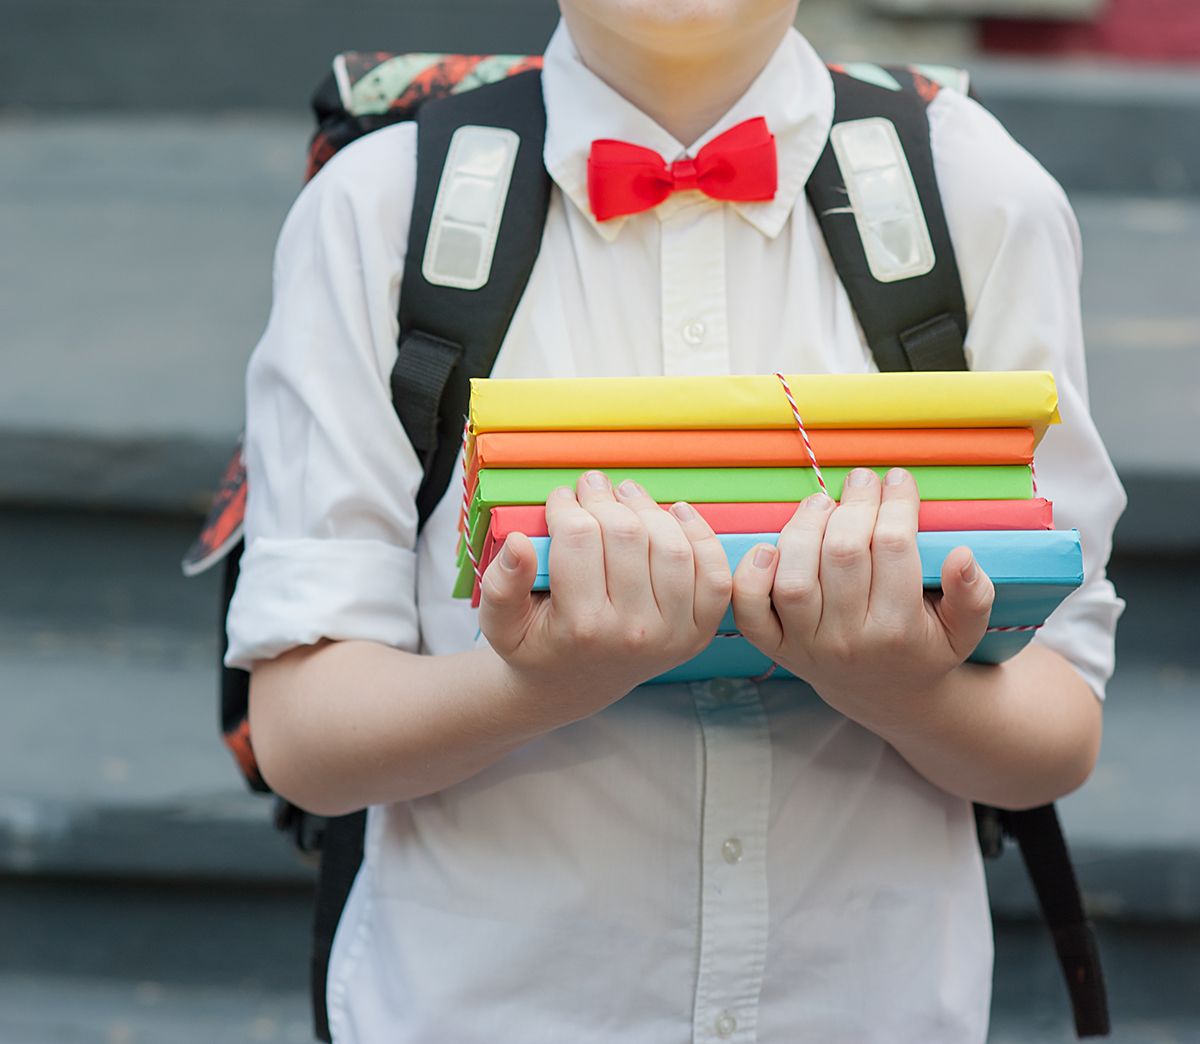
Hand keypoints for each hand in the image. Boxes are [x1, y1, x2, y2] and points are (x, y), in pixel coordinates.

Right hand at [479, 471, 731, 722]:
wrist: (572, 686)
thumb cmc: (536, 645)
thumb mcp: (501, 623)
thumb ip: (503, 584)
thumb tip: (518, 542)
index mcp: (581, 628)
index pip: (580, 538)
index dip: (567, 505)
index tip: (560, 498)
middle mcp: (633, 633)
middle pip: (626, 535)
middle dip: (604, 498)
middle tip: (591, 487)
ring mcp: (672, 634)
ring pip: (671, 546)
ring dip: (648, 508)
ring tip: (625, 496)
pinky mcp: (698, 632)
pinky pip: (713, 574)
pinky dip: (701, 536)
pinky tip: (676, 514)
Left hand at [730, 468, 995, 732]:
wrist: (887, 696)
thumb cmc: (927, 647)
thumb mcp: (965, 630)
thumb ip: (973, 595)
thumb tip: (962, 555)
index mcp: (899, 631)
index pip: (893, 549)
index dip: (895, 505)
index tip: (898, 478)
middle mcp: (848, 641)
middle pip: (842, 555)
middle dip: (853, 505)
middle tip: (862, 480)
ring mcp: (807, 646)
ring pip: (794, 579)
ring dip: (804, 528)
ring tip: (822, 503)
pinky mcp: (777, 648)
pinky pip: (751, 613)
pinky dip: (751, 576)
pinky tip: (768, 546)